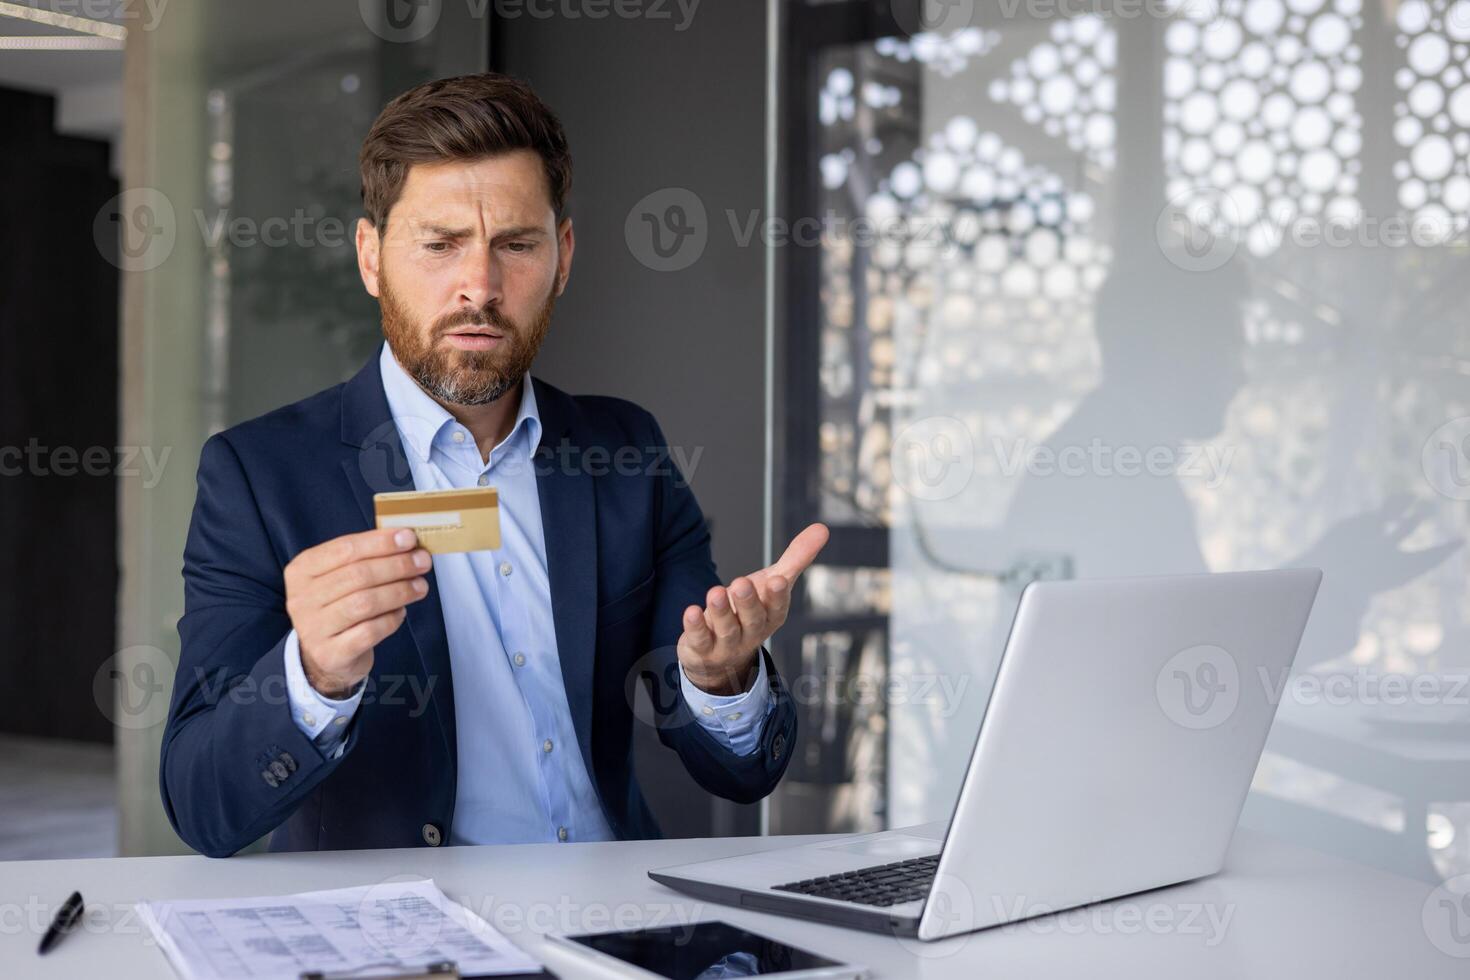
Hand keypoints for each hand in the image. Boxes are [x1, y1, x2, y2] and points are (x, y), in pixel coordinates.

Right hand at [284, 527, 431, 697]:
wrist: (326, 655)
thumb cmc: (339, 606)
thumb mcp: (341, 577)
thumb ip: (366, 557)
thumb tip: (406, 540)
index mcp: (301, 570)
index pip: (345, 549)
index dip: (381, 542)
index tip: (410, 538)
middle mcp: (301, 598)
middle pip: (357, 574)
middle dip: (397, 565)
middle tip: (422, 562)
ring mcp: (313, 628)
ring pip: (365, 602)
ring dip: (399, 591)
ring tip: (420, 586)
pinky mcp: (330, 653)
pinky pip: (370, 631)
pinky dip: (392, 619)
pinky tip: (401, 612)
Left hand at [677, 523, 829, 694]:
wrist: (723, 654)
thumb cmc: (752, 610)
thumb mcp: (773, 583)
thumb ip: (796, 557)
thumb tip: (822, 528)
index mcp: (771, 616)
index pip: (777, 608)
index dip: (777, 596)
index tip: (778, 580)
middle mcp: (752, 632)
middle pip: (752, 620)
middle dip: (748, 603)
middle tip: (741, 583)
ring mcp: (727, 644)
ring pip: (726, 629)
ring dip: (721, 612)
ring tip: (714, 593)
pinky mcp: (702, 648)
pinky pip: (700, 639)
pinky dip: (696, 626)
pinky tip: (692, 611)